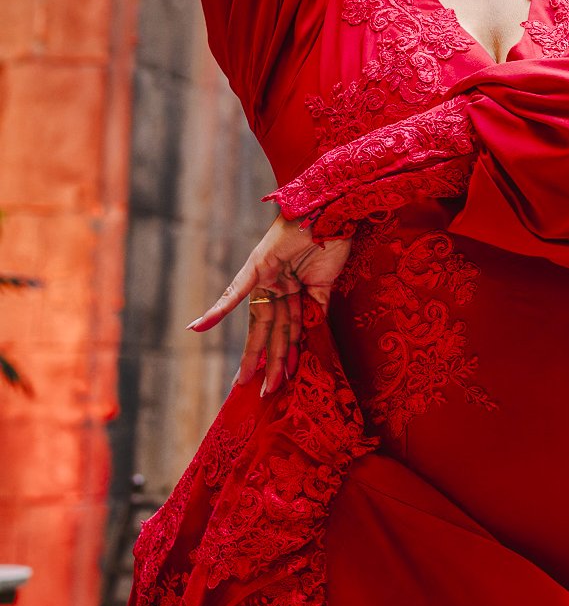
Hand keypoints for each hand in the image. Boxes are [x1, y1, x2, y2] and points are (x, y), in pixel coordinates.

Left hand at [189, 215, 352, 394]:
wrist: (332, 213)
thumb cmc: (333, 242)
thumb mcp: (326, 285)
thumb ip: (318, 309)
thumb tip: (316, 337)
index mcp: (292, 291)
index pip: (286, 329)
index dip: (283, 354)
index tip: (280, 379)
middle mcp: (276, 287)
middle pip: (272, 331)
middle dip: (268, 362)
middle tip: (263, 392)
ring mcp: (265, 277)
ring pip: (261, 322)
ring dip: (256, 352)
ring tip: (249, 380)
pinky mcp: (257, 266)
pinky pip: (235, 291)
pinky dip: (216, 311)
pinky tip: (198, 328)